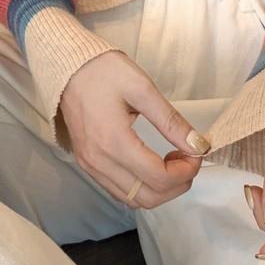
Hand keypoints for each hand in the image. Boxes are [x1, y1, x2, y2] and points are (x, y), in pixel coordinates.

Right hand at [59, 50, 209, 208]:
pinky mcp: (86, 163)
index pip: (159, 177)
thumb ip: (171, 120)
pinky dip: (141, 186)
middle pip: (148, 198)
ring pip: (133, 199)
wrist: (67, 65)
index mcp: (113, 141)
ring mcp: (90, 165)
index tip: (196, 152)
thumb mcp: (142, 88)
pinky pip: (119, 190)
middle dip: (177, 184)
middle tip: (188, 159)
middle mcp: (99, 161)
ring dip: (160, 189)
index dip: (186, 171)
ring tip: (172, 160)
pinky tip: (151, 163)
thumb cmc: (103, 70)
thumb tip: (197, 145)